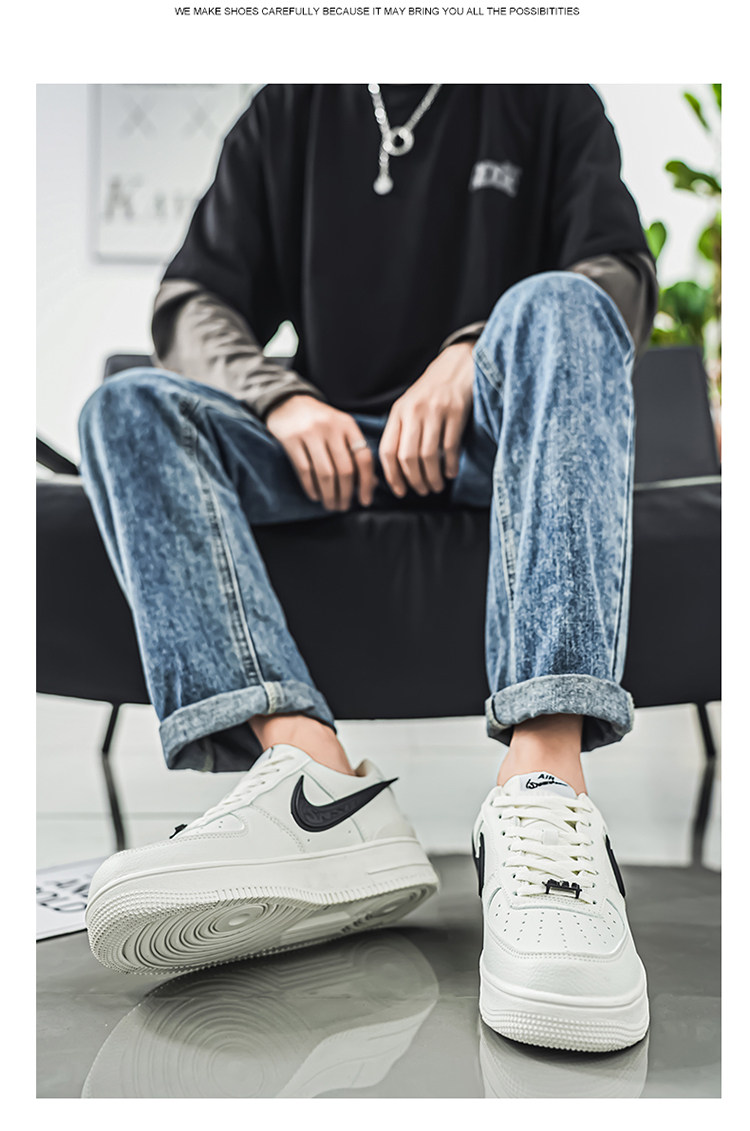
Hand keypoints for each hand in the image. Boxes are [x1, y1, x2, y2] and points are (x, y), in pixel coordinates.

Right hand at [265, 395, 375, 510]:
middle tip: (344, 507)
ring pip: (325, 473)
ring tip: (331, 505)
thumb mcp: (341, 430)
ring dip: (329, 495)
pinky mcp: (291, 439)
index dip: (367, 483)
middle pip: (345, 469)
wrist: (288, 402)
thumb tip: (370, 484)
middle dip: (346, 494)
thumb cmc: (320, 421)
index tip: (365, 501)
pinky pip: (304, 470)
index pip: (364, 458)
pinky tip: (315, 496)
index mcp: (348, 425)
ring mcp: (310, 433)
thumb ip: (355, 452)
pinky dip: (311, 487)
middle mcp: (331, 428)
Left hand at [379, 342, 474, 496]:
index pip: (387, 450)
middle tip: (423, 491)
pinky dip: (450, 465)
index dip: (392, 476)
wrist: (456, 366)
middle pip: (407, 457)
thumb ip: (401, 431)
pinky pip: (450, 447)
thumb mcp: (408, 407)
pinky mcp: (455, 411)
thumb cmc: (431, 393)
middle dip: (414, 480)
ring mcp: (434, 411)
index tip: (400, 491)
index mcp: (398, 413)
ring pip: (428, 455)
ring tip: (437, 486)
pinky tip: (451, 472)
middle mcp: (413, 412)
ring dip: (432, 477)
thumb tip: (396, 469)